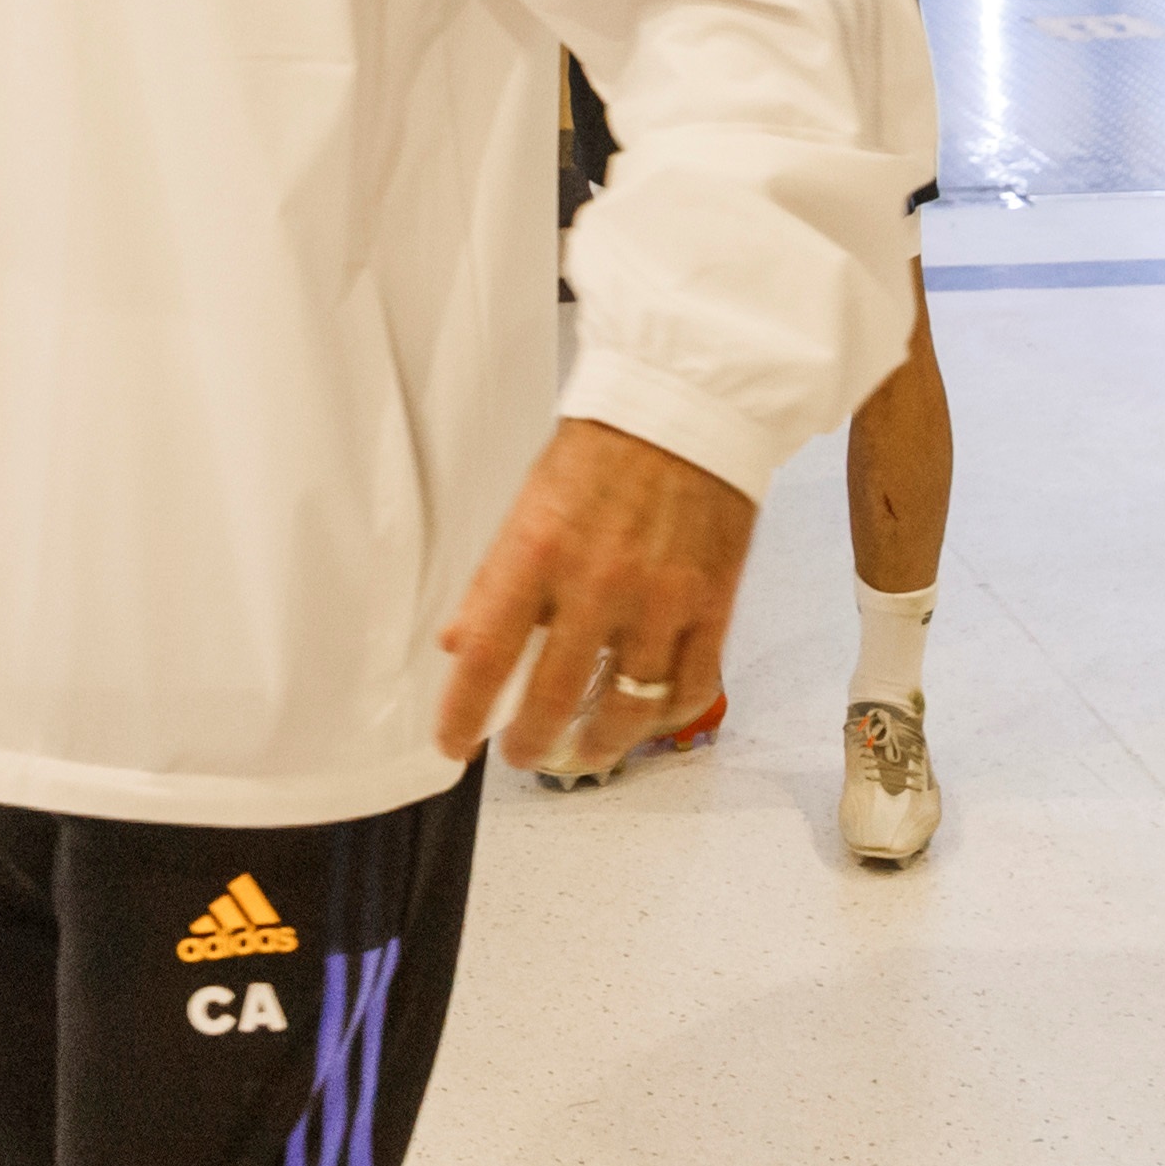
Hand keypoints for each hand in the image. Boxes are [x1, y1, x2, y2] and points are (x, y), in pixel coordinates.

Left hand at [433, 419, 756, 770]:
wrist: (683, 412)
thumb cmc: (598, 454)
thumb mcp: (525, 506)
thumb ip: (492, 581)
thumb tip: (457, 642)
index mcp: (536, 553)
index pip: (486, 654)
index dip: (464, 712)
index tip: (451, 744)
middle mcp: (596, 584)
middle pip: (555, 696)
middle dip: (530, 741)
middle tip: (518, 753)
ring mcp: (660, 601)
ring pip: (627, 706)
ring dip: (597, 743)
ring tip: (580, 752)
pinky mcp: (712, 606)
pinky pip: (689, 687)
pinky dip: (663, 717)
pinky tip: (644, 722)